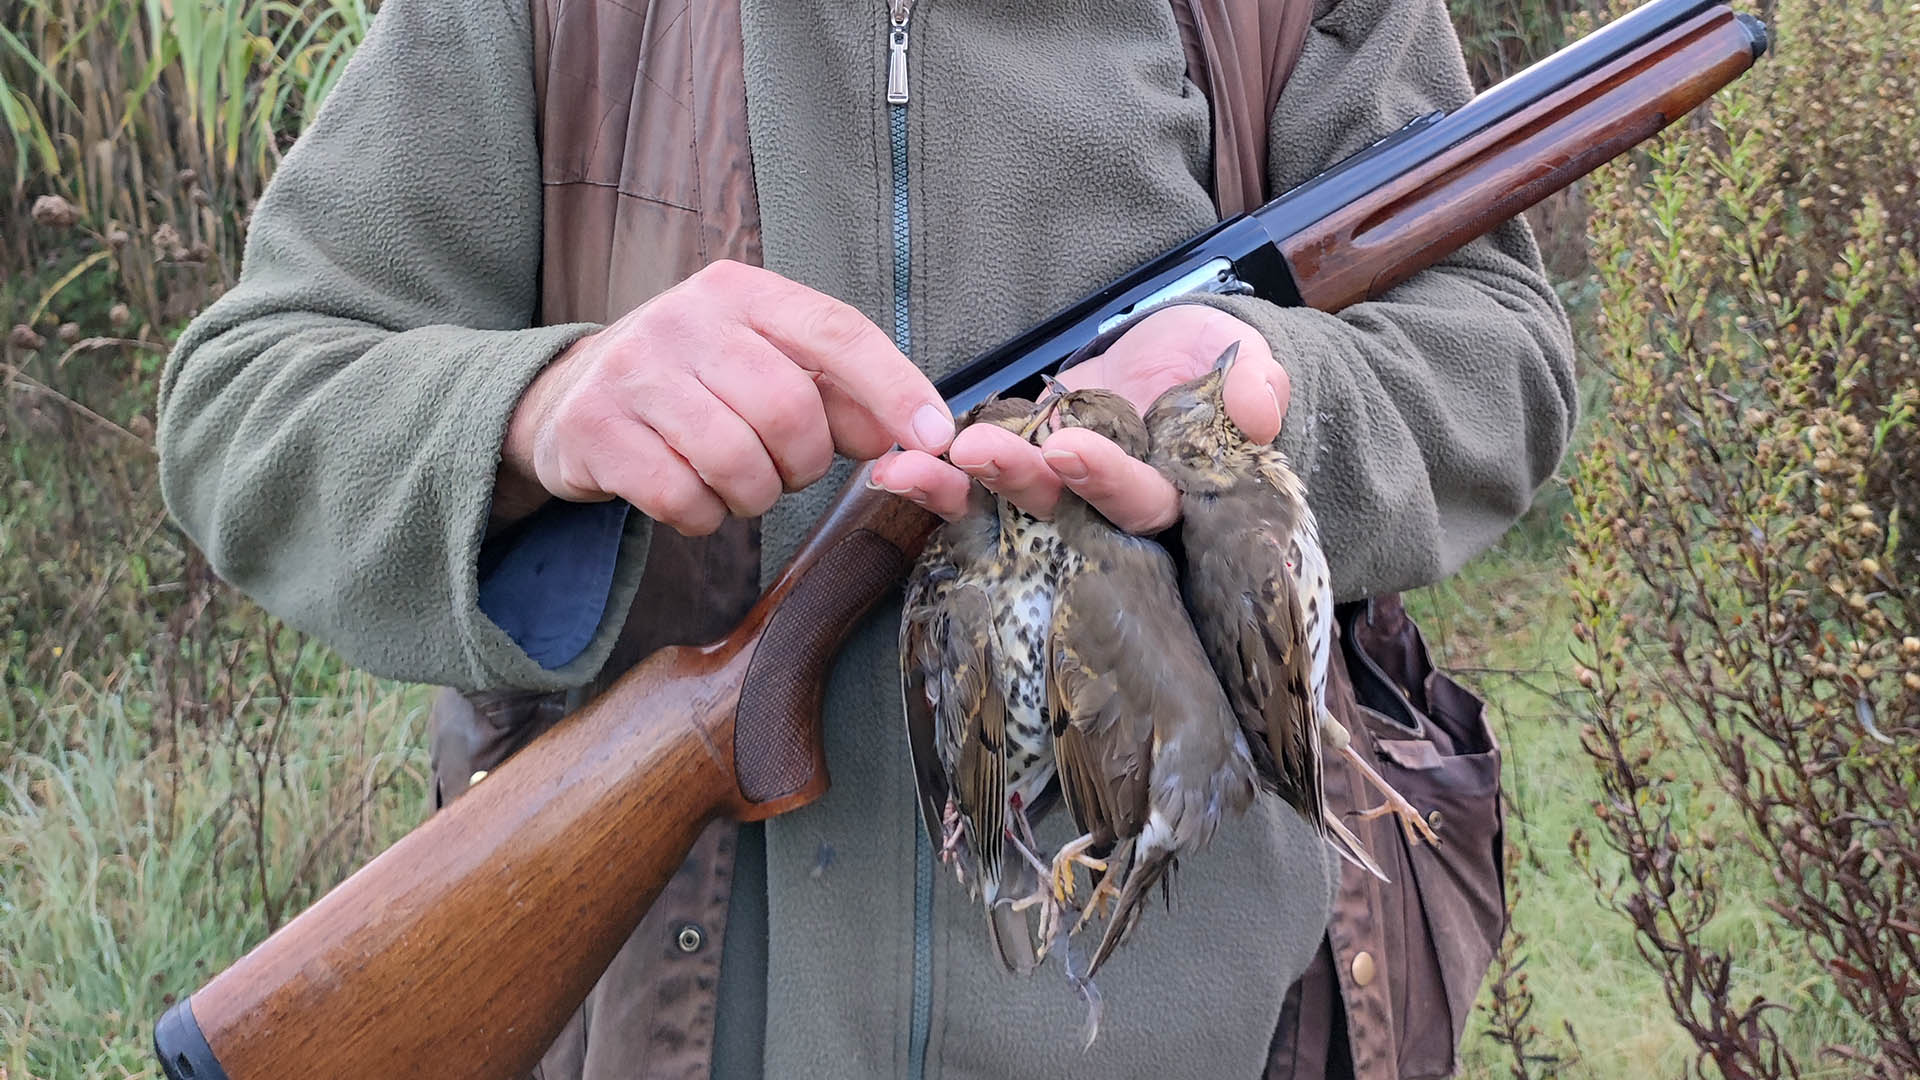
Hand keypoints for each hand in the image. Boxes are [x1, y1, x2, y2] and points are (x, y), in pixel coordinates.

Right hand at [495, 260, 954, 533]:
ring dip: (752, 496)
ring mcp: (634, 370)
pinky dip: (703, 516)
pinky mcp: (595, 427)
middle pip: (788, 410)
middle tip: (784, 472)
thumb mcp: (763, 366)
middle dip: (802, 464)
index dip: (894, 387)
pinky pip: (682, 498)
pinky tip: (691, 498)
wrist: (567, 399)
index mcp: (741, 293)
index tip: (935, 437)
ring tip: (735, 483)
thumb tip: (918, 434)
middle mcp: (684, 318)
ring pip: (736, 462)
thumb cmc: (693, 386)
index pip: (836, 331)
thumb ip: (840, 394)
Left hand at [869, 304, 1289, 532]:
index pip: (1142, 504)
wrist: (1175, 353)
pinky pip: (973, 480)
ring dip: (958, 486)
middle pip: (1063, 513)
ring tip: (908, 465)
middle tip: (977, 450)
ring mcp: (1059, 494)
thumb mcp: (1246, 359)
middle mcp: (1109, 512)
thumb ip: (1258, 384)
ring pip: (1008, 503)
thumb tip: (1258, 408)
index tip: (1068, 447)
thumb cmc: (1217, 361)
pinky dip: (934, 474)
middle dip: (1018, 482)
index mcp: (1173, 496)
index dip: (1105, 480)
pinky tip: (890, 463)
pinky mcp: (1018, 469)